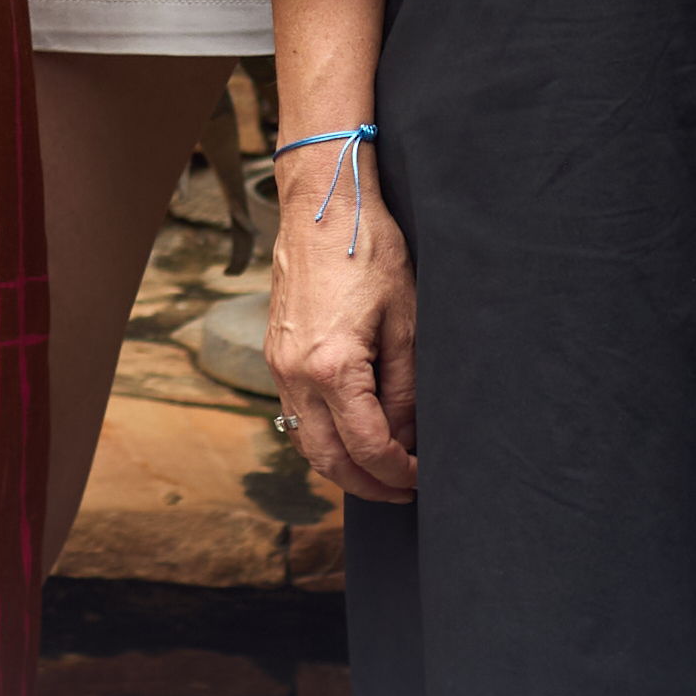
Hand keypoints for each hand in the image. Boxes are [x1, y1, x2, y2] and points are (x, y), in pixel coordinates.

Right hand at [265, 140, 418, 499]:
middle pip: (327, 459)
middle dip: (367, 484)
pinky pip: (293, 412)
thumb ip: (406, 389)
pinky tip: (350, 432)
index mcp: (331, 368)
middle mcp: (294, 374)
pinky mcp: (274, 353)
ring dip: (341, 465)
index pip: (367, 446)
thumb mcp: (406, 322)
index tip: (422, 477)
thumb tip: (406, 436)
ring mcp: (277, 364)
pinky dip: (322, 436)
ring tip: (380, 470)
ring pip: (304, 441)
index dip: (397, 472)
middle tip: (403, 490)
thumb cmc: (370, 251)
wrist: (323, 205)